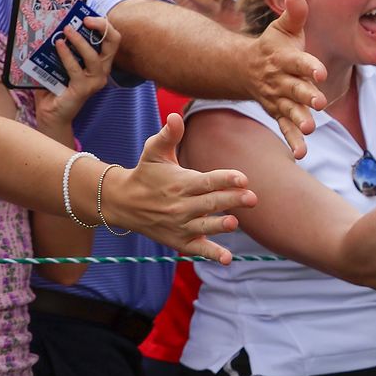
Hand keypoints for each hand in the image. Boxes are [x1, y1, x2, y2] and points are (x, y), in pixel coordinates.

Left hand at [32, 18, 119, 135]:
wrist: (51, 114)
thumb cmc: (56, 88)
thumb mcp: (61, 64)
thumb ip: (63, 49)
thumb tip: (54, 28)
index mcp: (100, 63)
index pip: (112, 39)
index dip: (104, 25)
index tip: (88, 16)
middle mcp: (102, 71)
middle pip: (113, 43)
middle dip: (102, 27)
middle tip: (85, 19)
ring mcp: (95, 81)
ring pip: (94, 56)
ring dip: (80, 41)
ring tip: (66, 31)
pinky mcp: (83, 89)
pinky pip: (75, 68)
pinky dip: (66, 55)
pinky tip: (57, 46)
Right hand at [102, 112, 256, 262]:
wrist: (123, 203)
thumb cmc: (146, 173)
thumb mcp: (153, 151)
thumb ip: (168, 135)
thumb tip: (175, 116)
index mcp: (181, 182)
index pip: (206, 181)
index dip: (225, 179)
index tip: (243, 178)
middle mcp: (181, 205)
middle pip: (210, 203)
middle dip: (231, 200)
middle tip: (253, 198)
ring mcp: (180, 225)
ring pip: (204, 226)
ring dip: (219, 226)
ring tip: (235, 223)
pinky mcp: (180, 241)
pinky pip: (197, 249)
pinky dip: (211, 254)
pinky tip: (227, 259)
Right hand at [252, 0, 327, 157]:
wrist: (246, 69)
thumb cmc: (274, 46)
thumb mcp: (284, 28)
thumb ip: (295, 13)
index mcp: (284, 59)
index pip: (298, 62)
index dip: (309, 66)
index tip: (321, 72)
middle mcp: (281, 80)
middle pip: (295, 89)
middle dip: (306, 96)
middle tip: (320, 103)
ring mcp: (279, 99)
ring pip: (290, 111)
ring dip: (299, 121)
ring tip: (310, 130)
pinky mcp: (278, 113)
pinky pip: (285, 128)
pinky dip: (292, 141)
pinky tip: (301, 154)